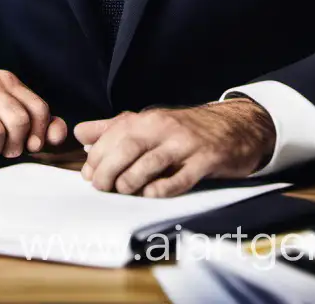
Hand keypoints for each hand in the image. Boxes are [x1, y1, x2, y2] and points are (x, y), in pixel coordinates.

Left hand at [74, 98, 275, 197]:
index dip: (96, 157)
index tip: (89, 175)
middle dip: (107, 171)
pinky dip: (161, 189)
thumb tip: (80, 134)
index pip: (113, 135)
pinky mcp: (205, 161)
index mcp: (148, 119)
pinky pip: (180, 178)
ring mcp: (186, 144)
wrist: (234, 127)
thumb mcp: (149, 124)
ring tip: (123, 191)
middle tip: (101, 188)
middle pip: (127, 148)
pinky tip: (150, 194)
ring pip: (150, 163)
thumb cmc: (185, 130)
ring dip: (130, 182)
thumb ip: (113, 128)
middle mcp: (165, 127)